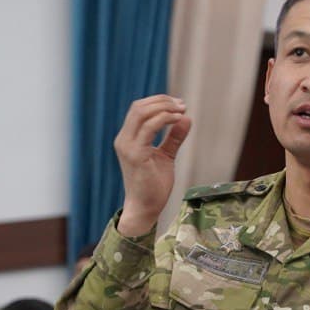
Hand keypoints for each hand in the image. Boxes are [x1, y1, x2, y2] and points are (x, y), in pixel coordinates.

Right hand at [113, 95, 192, 236]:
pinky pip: (149, 127)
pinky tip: (178, 120)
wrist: (145, 208)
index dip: (159, 101)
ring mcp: (127, 146)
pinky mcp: (135, 155)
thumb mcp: (166, 156)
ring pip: (142, 113)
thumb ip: (174, 137)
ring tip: (182, 110)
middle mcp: (124, 140)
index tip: (179, 105)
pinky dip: (165, 119)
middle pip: (139, 107)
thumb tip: (186, 118)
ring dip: (165, 108)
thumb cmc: (154, 185)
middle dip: (163, 101)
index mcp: (128, 138)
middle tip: (183, 105)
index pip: (138, 109)